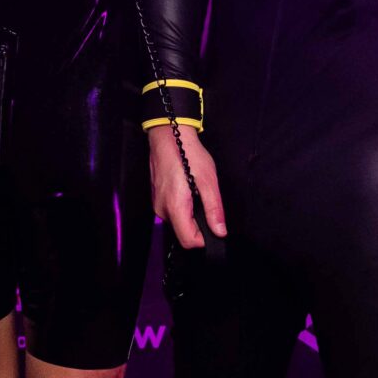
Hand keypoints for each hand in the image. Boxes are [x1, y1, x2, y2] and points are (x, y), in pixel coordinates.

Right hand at [148, 122, 226, 249]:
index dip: (205, 238)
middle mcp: (162, 210)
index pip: (189, 241)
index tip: (213, 223)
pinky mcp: (156, 198)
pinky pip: (172, 211)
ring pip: (178, 222)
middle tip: (205, 201)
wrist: (168, 135)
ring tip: (195, 192)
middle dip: (198, 224)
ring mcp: (157, 204)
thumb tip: (220, 232)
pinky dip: (182, 207)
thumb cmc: (188, 153)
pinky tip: (187, 188)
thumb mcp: (208, 181)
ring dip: (190, 214)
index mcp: (175, 208)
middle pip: (183, 233)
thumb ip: (214, 209)